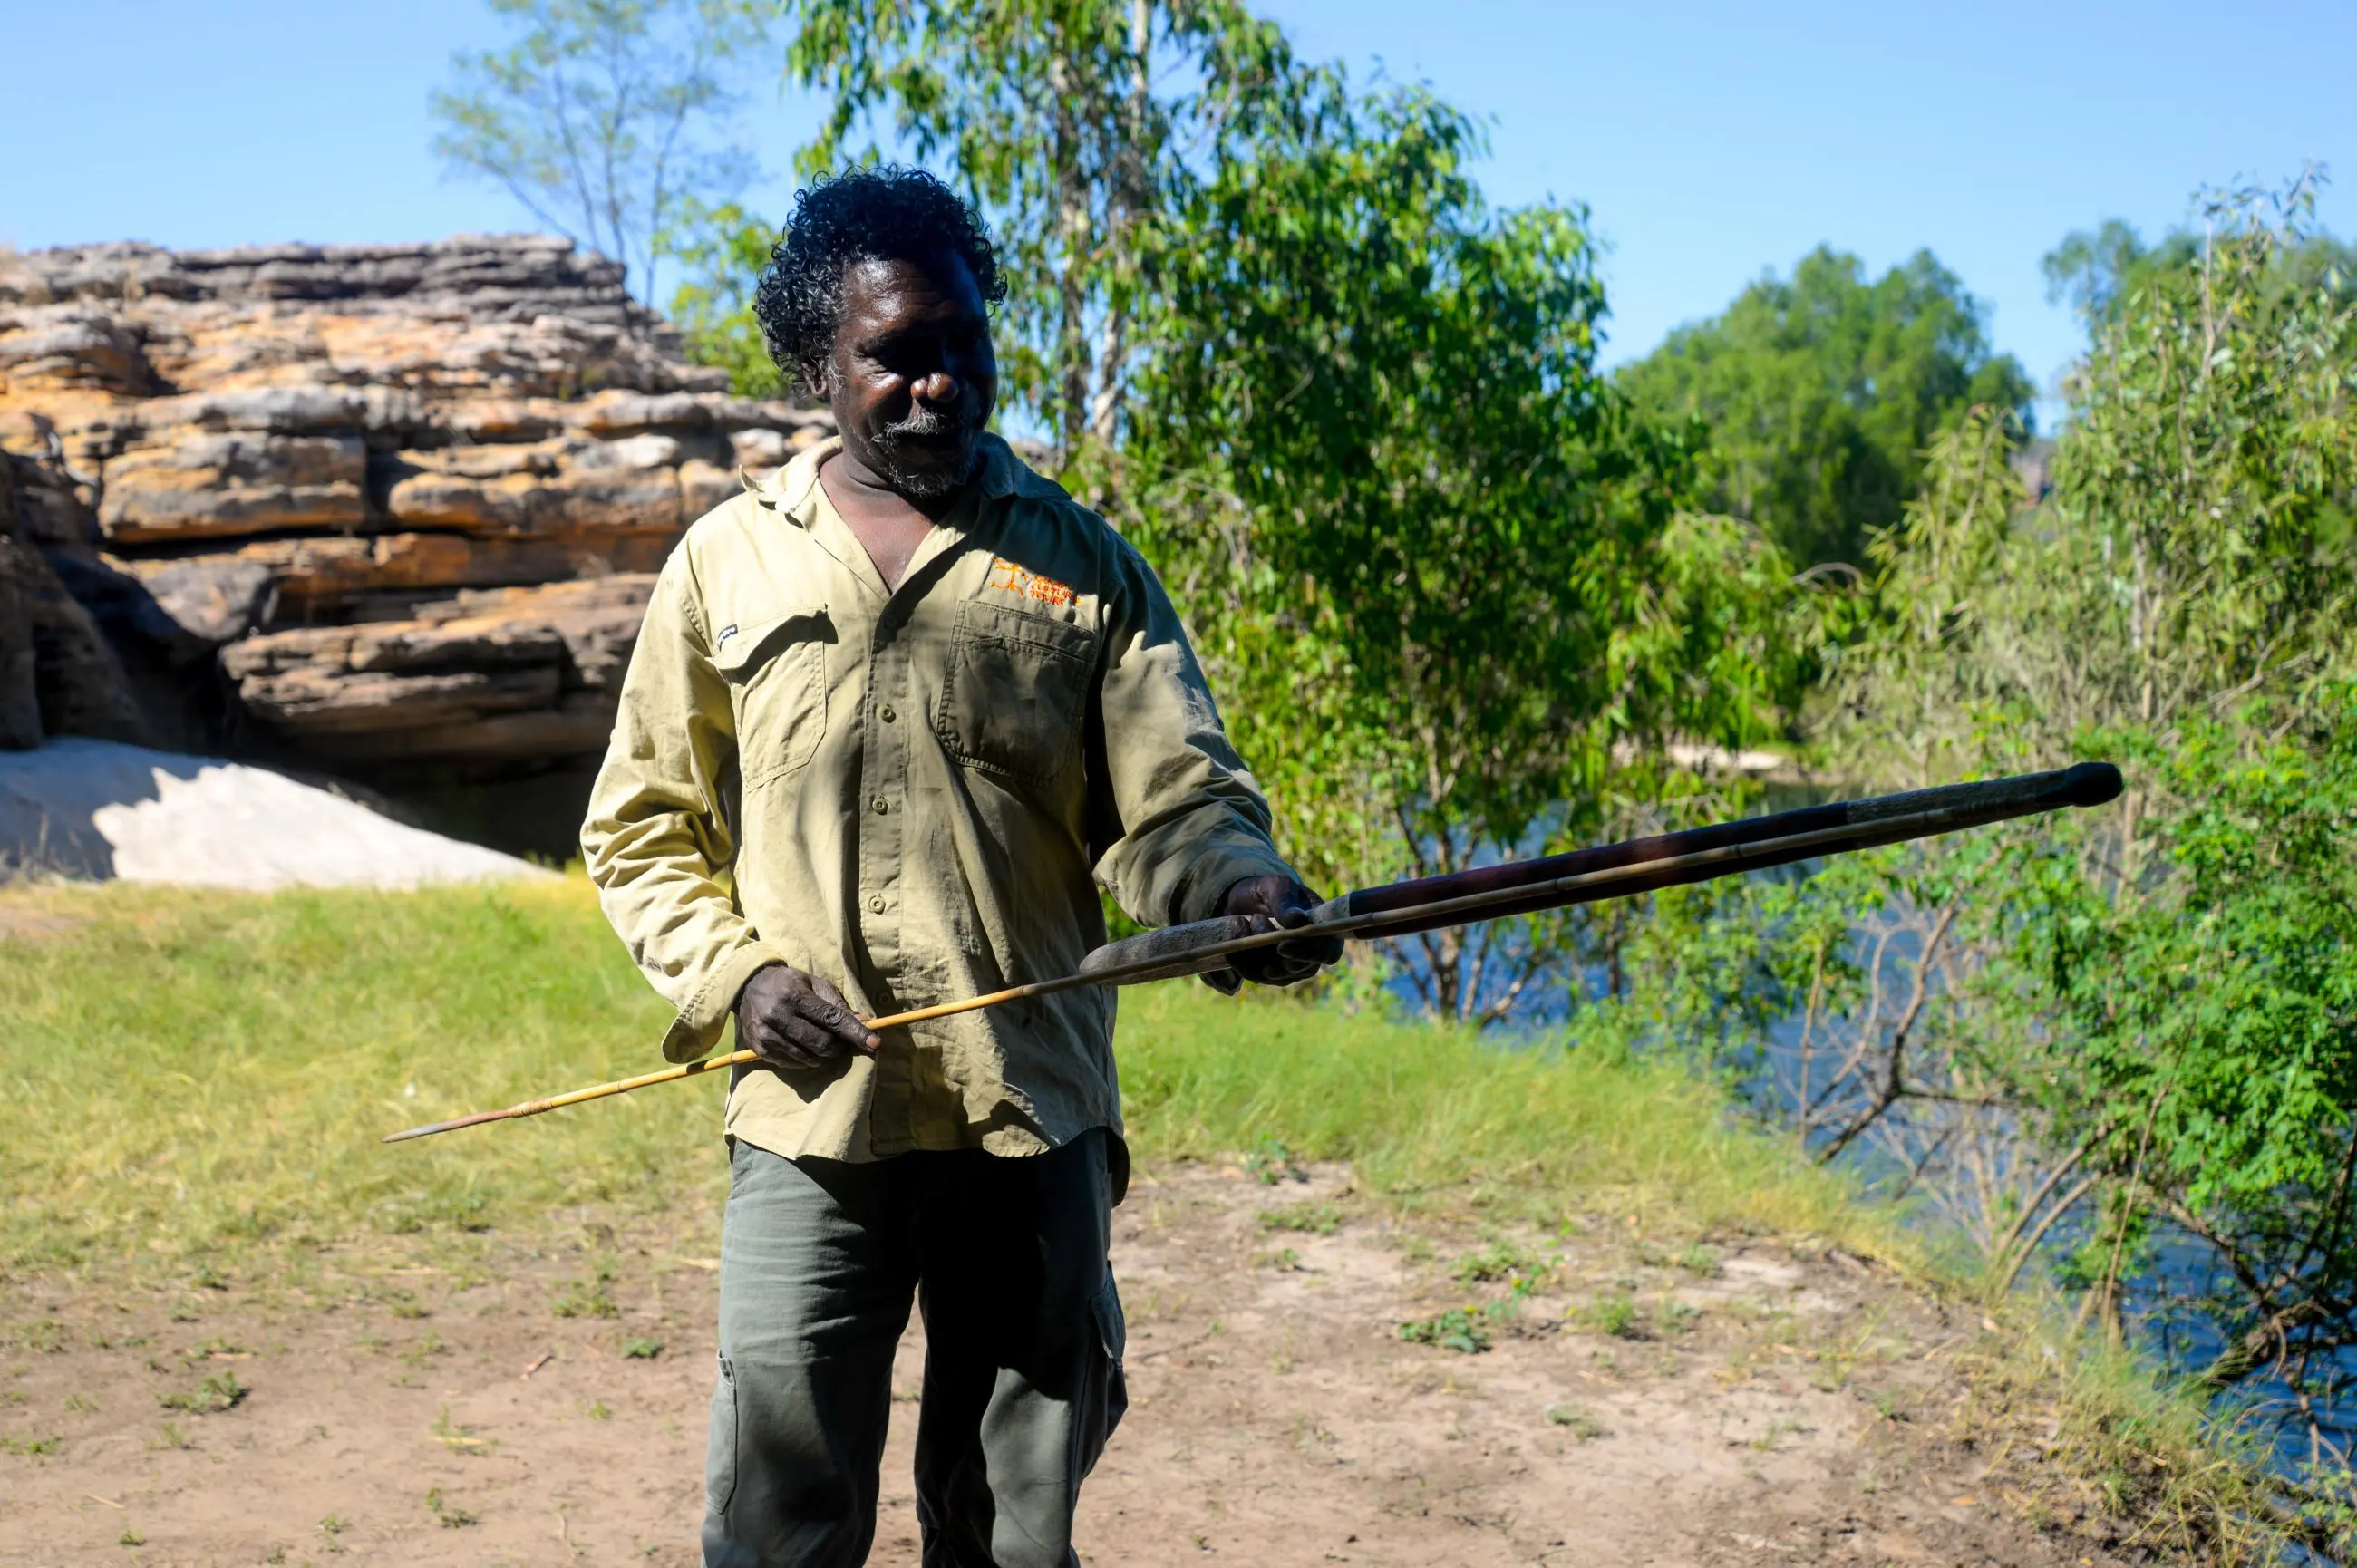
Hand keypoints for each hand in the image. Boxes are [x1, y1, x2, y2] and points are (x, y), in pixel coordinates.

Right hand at [734, 963, 881, 1068]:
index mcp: (794, 995)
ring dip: (824, 1056)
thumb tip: (863, 1023)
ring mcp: (766, 1034)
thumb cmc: (788, 984)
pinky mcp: (759, 1049)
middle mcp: (777, 1015)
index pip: (831, 1018)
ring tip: (824, 1044)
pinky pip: (793, 1064)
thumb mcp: (814, 984)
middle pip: (821, 1043)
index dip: (855, 1033)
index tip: (875, 1043)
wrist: (748, 987)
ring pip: (808, 1057)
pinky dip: (806, 1059)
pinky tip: (805, 1047)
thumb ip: (837, 1004)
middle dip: (839, 1047)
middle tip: (843, 1043)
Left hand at [1206, 874, 1344, 991]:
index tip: (1282, 946)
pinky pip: (1252, 974)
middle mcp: (1310, 956)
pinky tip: (1234, 931)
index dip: (1308, 954)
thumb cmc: (1271, 891)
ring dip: (1251, 947)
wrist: (1246, 901)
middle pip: (1295, 967)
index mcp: (1324, 932)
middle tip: (1256, 918)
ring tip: (1241, 920)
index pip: (1328, 953)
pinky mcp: (1267, 975)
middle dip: (1269, 946)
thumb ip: (1285, 901)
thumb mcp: (1277, 886)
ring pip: (1271, 972)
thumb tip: (1298, 920)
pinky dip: (1238, 954)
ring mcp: (1289, 969)